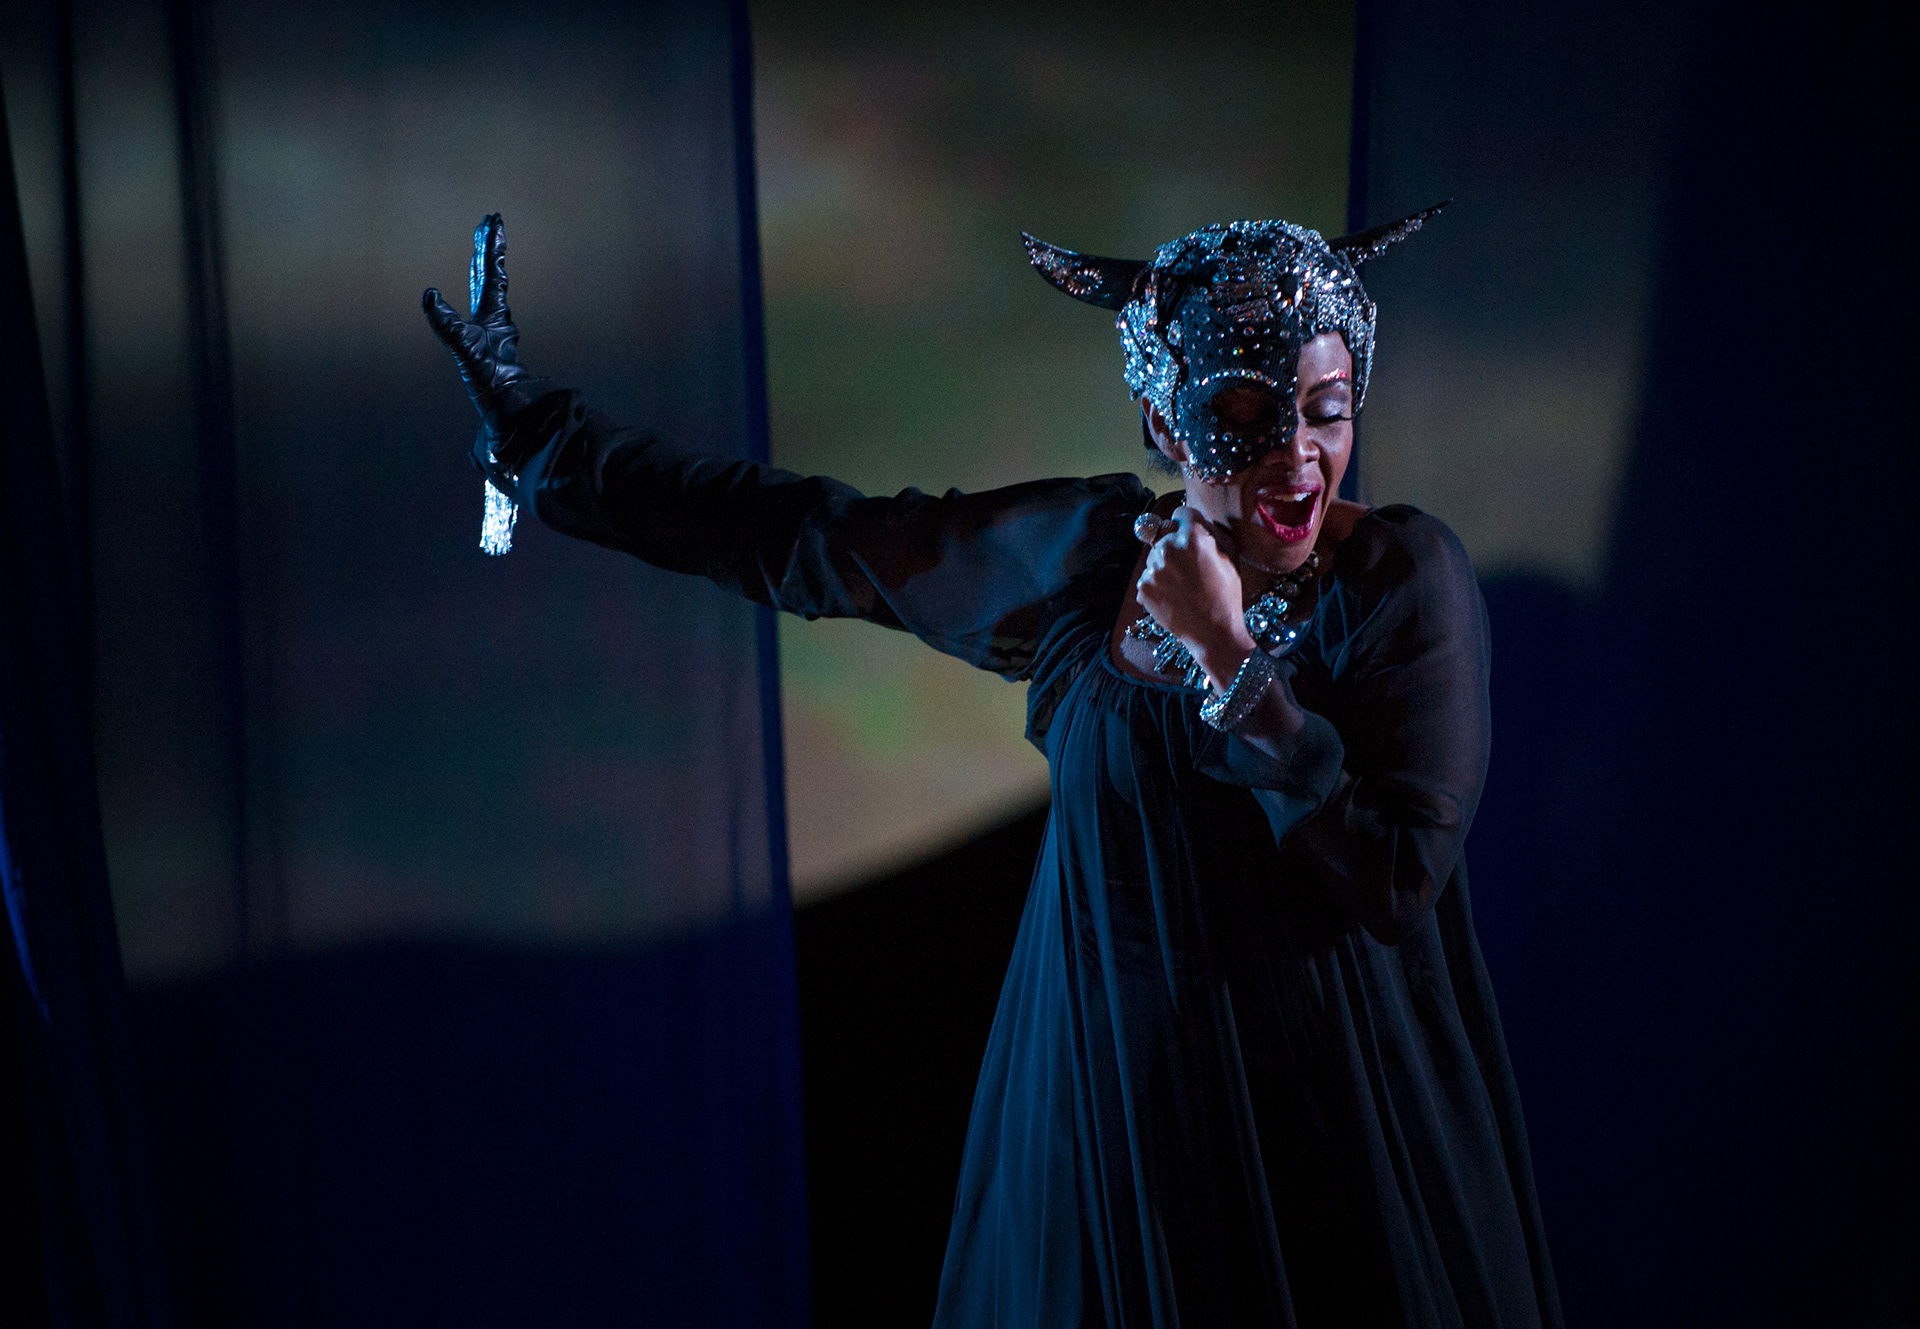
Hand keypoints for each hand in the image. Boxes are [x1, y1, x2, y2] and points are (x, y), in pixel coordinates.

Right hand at [422, 214, 553, 440]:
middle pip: (491, 272)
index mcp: (493, 312)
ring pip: (489, 286)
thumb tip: (429, 296)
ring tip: (484, 243)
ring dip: (485, 263)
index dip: (491, 246)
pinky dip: (481, 288)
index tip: (493, 221)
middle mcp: (496, 314)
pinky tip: (482, 288)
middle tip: (489, 220)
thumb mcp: (465, 349)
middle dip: (488, 246)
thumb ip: (447, 323)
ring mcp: (494, 325)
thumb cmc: (489, 378)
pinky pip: (484, 304)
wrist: (508, 403)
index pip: (492, 271)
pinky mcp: (489, 338)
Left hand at [1135, 507, 1255, 689]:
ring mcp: (1153, 568)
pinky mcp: (1143, 587)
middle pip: (1165, 534)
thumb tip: (1194, 521)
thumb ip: (1210, 533)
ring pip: (1154, 556)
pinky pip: (1148, 577)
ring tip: (1181, 585)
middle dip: (1175, 546)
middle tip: (1188, 568)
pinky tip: (1172, 596)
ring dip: (1164, 565)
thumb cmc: (1226, 594)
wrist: (1213, 632)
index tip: (1191, 535)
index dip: (1188, 524)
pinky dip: (1157, 584)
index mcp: (1192, 536)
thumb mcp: (1230, 556)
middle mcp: (1168, 548)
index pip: (1181, 513)